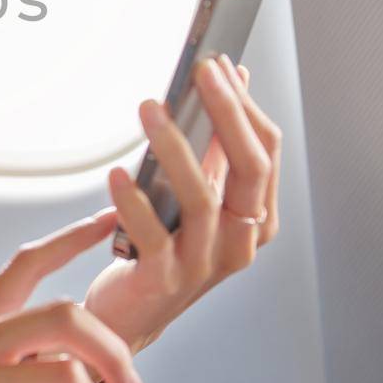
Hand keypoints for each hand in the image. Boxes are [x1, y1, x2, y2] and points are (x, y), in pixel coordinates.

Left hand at [82, 54, 281, 359]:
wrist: (129, 317)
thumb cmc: (163, 250)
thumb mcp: (198, 197)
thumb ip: (217, 149)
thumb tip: (233, 80)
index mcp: (255, 218)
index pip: (265, 153)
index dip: (244, 105)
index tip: (219, 65)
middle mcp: (239, 242)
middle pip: (249, 169)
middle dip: (227, 113)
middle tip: (202, 71)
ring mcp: (205, 264)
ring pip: (202, 198)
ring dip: (175, 146)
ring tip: (149, 107)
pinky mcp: (163, 280)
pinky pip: (153, 235)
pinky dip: (135, 201)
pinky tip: (117, 173)